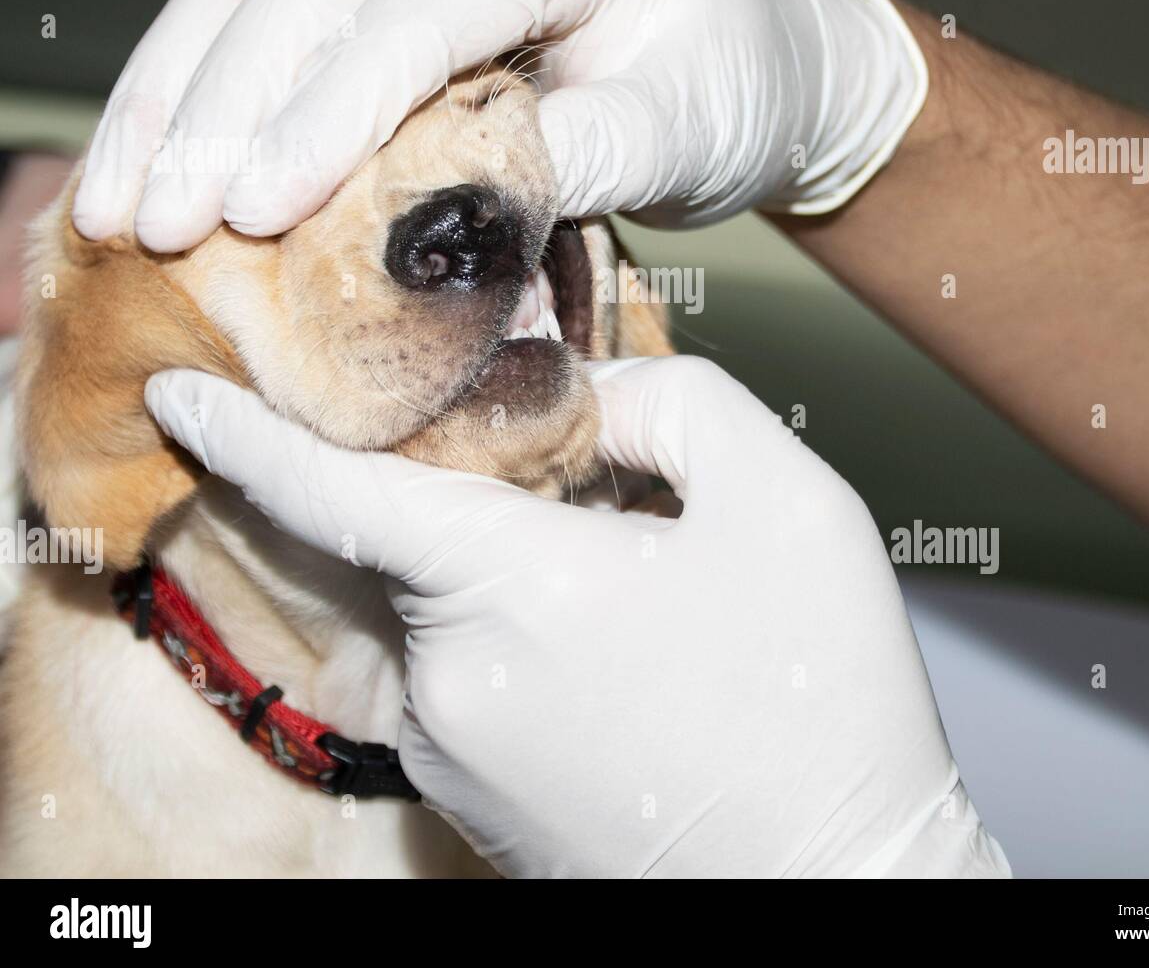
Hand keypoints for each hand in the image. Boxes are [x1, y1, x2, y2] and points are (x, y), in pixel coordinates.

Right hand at [76, 0, 927, 250]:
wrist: (758, 51)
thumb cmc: (736, 82)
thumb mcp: (690, 127)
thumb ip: (588, 158)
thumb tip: (450, 216)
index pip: (420, 9)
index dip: (327, 111)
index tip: (258, 211)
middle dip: (223, 110)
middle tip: (159, 225)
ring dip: (183, 96)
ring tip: (121, 203)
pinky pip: (277, 0)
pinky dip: (208, 81)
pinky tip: (156, 149)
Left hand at [146, 356, 1007, 878]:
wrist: (841, 880)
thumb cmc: (818, 696)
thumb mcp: (783, 502)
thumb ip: (676, 404)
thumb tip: (596, 397)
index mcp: (509, 591)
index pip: (339, 495)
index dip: (250, 436)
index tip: (178, 400)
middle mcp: (451, 683)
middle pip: (430, 540)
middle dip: (501, 499)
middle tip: (624, 509)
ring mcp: (456, 753)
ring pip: (459, 609)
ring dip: (527, 576)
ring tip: (652, 611)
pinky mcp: (477, 799)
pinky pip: (474, 677)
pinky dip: (525, 639)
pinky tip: (629, 665)